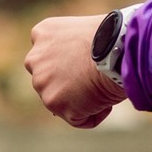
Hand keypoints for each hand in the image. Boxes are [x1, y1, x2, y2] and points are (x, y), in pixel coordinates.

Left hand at [27, 13, 125, 128]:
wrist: (116, 50)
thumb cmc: (114, 38)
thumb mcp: (85, 32)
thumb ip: (73, 47)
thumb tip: (82, 66)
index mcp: (43, 34)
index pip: (49, 54)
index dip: (70, 63)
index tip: (87, 64)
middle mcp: (35, 58)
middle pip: (51, 80)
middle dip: (70, 84)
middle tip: (95, 80)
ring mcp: (42, 82)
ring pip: (62, 101)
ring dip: (82, 101)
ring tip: (103, 89)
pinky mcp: (54, 103)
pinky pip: (77, 118)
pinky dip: (93, 115)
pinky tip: (106, 101)